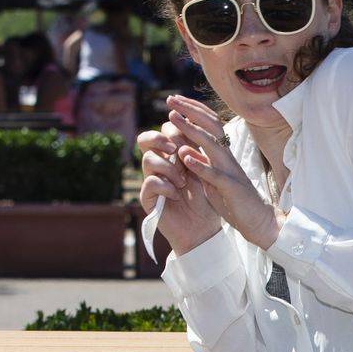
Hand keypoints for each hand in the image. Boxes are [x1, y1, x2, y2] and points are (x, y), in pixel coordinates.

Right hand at [138, 121, 220, 255]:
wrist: (203, 228)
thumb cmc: (206, 198)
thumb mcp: (206, 171)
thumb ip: (198, 151)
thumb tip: (195, 123)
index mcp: (173, 155)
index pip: (165, 131)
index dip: (174, 127)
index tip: (188, 131)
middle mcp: (159, 164)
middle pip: (145, 139)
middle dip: (160, 139)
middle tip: (174, 149)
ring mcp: (152, 180)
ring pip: (148, 159)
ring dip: (168, 167)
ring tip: (183, 181)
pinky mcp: (149, 198)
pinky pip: (150, 182)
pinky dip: (165, 186)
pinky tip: (176, 194)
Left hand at [164, 95, 284, 249]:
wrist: (258, 221)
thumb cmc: (234, 199)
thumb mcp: (213, 178)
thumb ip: (201, 164)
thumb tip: (184, 149)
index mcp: (222, 154)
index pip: (209, 125)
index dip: (193, 110)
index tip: (174, 100)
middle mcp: (228, 157)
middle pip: (211, 127)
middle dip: (190, 111)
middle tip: (170, 99)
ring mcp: (230, 171)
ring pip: (211, 145)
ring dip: (191, 130)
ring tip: (173, 119)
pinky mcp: (231, 188)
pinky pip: (215, 174)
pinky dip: (200, 164)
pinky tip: (185, 156)